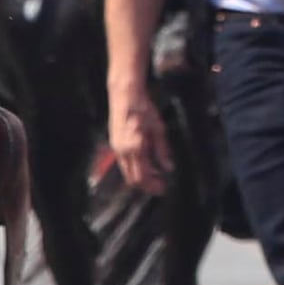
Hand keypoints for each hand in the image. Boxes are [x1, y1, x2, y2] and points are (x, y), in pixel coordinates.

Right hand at [101, 70, 172, 199]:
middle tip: (160, 186)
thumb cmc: (144, 109)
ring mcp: (116, 148)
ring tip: (156, 176)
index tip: (164, 189)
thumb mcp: (158, 129)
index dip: (153, 185)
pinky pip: (124, 164)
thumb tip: (169, 168)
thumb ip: (163, 150)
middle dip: (147, 185)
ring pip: (127, 172)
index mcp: (135, 148)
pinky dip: (135, 168)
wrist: (125, 96)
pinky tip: (146, 164)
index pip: (143, 176)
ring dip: (141, 177)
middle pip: (133, 179)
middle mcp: (123, 151)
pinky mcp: (114, 145)